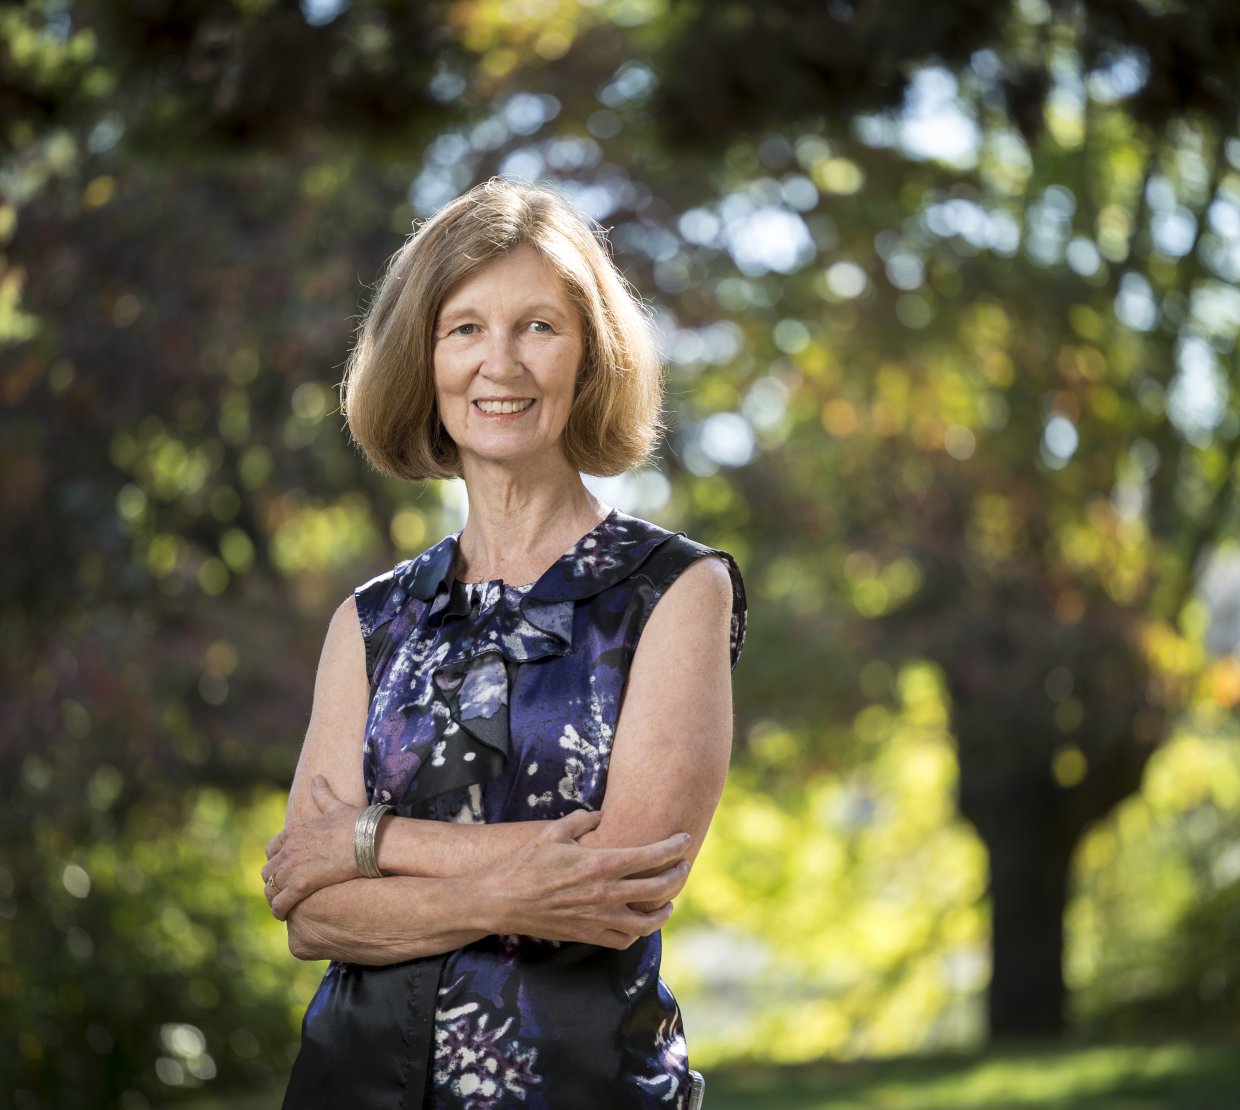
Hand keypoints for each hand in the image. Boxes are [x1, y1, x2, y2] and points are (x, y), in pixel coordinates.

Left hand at [262, 776, 366, 920]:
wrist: (371, 840)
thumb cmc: (358, 823)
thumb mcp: (336, 806)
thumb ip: (322, 794)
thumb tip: (316, 777)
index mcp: (295, 829)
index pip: (272, 849)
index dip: (276, 861)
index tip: (283, 870)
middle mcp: (289, 847)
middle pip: (269, 870)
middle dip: (274, 881)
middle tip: (282, 891)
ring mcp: (294, 866)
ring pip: (271, 888)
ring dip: (274, 897)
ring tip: (281, 906)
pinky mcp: (302, 884)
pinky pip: (280, 902)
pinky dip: (279, 910)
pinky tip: (284, 915)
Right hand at [484, 809, 690, 948]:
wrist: (503, 901)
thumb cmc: (527, 863)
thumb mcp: (554, 831)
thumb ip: (583, 820)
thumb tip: (603, 815)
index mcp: (599, 864)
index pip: (650, 856)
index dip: (673, 847)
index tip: (685, 839)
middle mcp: (605, 893)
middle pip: (657, 888)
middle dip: (677, 876)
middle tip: (684, 867)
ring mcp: (598, 918)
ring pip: (646, 923)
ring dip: (663, 912)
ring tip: (668, 902)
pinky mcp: (588, 935)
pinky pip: (623, 940)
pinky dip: (637, 933)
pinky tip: (639, 923)